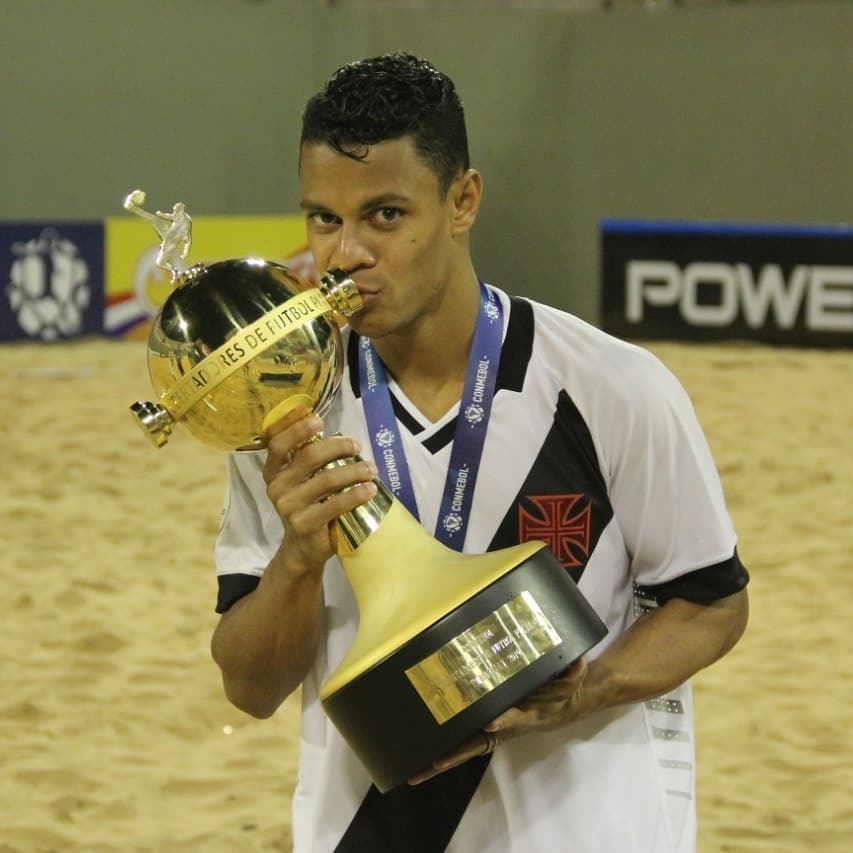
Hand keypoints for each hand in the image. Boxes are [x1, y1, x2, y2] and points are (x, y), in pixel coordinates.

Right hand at [263, 411, 377, 576]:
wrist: (303, 547)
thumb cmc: (309, 506)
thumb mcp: (303, 482)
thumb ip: (312, 461)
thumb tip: (343, 438)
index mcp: (274, 471)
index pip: (277, 443)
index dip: (295, 428)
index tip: (318, 419)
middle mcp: (277, 486)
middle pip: (309, 456)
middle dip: (338, 446)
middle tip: (357, 446)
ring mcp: (288, 506)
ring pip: (327, 479)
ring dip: (355, 470)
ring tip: (371, 469)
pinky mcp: (304, 524)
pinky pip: (336, 504)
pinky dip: (356, 494)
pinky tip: (370, 489)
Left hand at [408, 657, 587, 784]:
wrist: (560, 706)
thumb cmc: (561, 693)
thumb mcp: (571, 681)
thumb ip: (573, 673)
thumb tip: (579, 659)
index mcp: (523, 715)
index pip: (512, 719)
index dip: (504, 722)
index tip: (491, 724)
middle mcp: (503, 728)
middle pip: (476, 746)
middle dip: (454, 757)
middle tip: (431, 765)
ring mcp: (490, 730)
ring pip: (463, 748)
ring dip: (440, 762)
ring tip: (414, 772)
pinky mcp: (483, 726)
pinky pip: (461, 739)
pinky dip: (444, 749)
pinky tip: (422, 755)